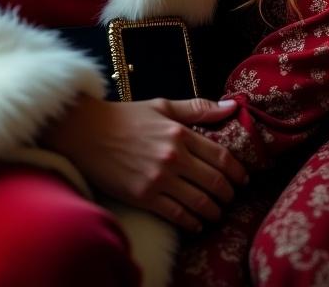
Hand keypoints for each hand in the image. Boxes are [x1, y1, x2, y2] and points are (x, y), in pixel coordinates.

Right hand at [42, 95, 247, 231]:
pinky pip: (178, 216)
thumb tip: (233, 106)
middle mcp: (173, 157)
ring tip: (217, 213)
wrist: (86, 132)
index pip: (221, 157)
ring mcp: (159, 179)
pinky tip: (197, 223)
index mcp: (179, 132)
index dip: (237, 171)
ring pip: (200, 203)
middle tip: (231, 198)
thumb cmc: (125, 117)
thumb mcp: (162, 105)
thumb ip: (198, 108)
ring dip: (214, 211)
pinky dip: (193, 223)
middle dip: (228, 194)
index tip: (242, 179)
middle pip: (215, 183)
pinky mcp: (144, 197)